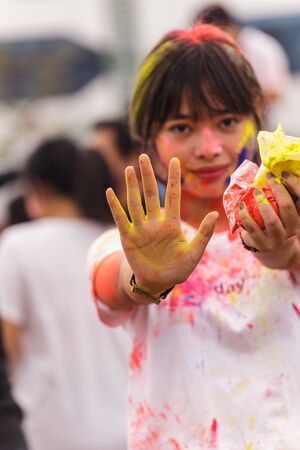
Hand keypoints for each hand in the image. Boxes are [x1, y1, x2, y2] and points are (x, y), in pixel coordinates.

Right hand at [106, 154, 217, 294]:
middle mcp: (155, 223)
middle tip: (144, 156)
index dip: (173, 179)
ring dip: (132, 186)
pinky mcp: (128, 238)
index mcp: (172, 224)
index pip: (172, 196)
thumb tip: (214, 214)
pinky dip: (115, 206)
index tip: (175, 160)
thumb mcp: (194, 253)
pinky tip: (110, 192)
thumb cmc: (178, 269)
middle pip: (150, 194)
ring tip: (129, 169)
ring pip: (135, 203)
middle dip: (147, 176)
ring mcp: (141, 229)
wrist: (158, 283)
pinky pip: (121, 219)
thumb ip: (203, 234)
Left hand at [239, 172, 299, 253]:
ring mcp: (278, 239)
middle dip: (278, 190)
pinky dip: (246, 216)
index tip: (283, 174)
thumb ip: (278, 195)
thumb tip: (266, 168)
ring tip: (256, 191)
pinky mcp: (263, 245)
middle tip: (269, 178)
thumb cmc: (275, 222)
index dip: (295, 185)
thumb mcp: (282, 211)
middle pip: (288, 208)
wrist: (272, 249)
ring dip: (262, 204)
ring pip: (272, 222)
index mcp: (299, 218)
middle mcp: (292, 230)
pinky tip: (241, 205)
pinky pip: (253, 229)